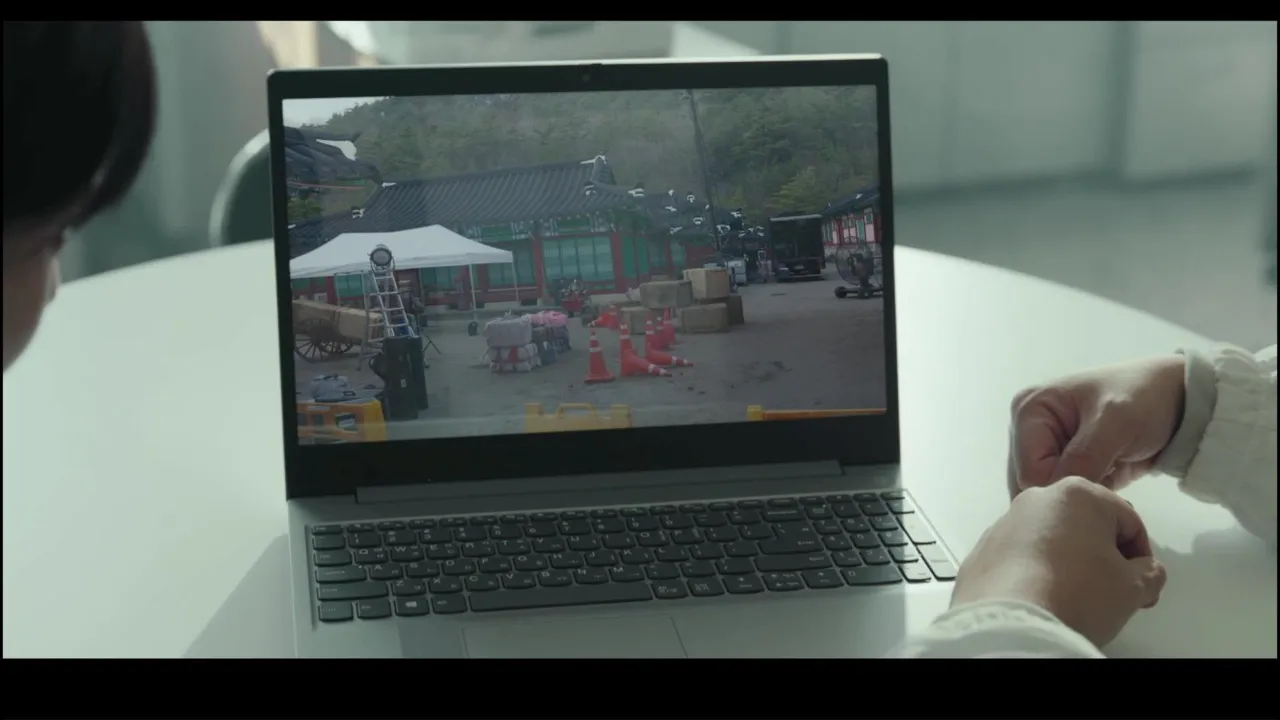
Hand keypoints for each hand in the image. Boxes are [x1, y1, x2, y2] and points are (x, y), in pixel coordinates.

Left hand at [952, 477, 1167, 648]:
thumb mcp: (1134, 587)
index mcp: (1079, 494)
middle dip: (1103, 557)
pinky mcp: (984, 549)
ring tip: (1076, 598)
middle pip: (1087, 527)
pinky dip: (1036, 573)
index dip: (1141, 556)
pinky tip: (1045, 598)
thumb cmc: (1071, 596)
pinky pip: (1022, 557)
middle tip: (1113, 590)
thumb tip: (1145, 572)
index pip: (1128, 521)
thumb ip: (1150, 572)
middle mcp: (1037, 500)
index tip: (1141, 581)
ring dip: (1069, 564)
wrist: (1011, 624)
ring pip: (1052, 541)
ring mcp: (1006, 523)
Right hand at [1008, 356, 1185, 497]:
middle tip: (1106, 488)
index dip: (1059, 485)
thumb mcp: (1115, 422)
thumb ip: (1084, 457)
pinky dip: (1087, 497)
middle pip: (1032, 483)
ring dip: (1079, 496)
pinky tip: (1110, 487)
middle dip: (1068, 491)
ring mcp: (1047, 447)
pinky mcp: (1066, 462)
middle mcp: (1029, 429)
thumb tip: (1057, 494)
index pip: (1028, 469)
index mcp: (1029, 409)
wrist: (1179, 399)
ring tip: (1111, 484)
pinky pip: (1065, 492)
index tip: (1098, 487)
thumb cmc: (1145, 398)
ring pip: (1048, 491)